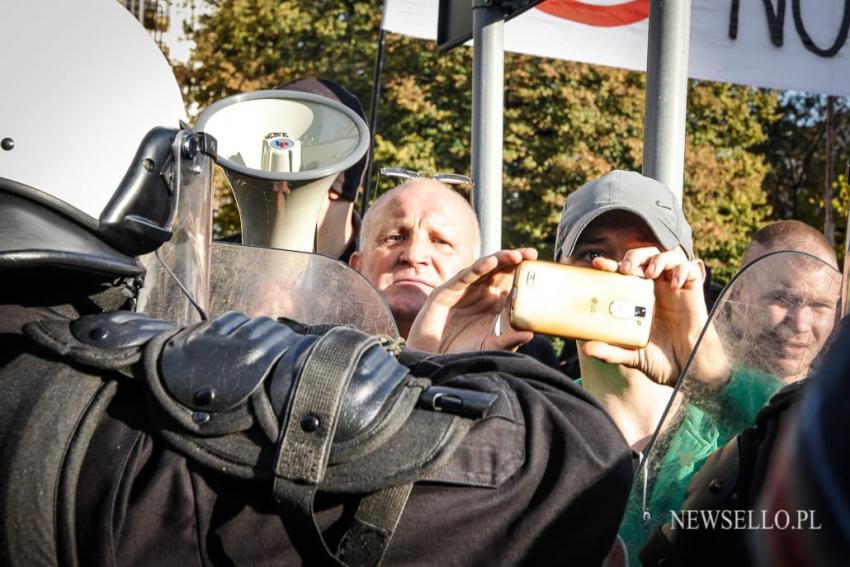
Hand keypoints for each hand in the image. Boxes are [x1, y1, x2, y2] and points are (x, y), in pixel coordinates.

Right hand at [406, 248, 537, 352]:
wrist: (434, 360)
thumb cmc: (462, 352)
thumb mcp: (490, 346)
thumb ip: (509, 340)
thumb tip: (530, 334)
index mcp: (492, 303)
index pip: (511, 282)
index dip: (523, 273)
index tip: (540, 267)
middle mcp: (479, 293)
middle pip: (499, 270)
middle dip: (515, 260)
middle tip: (531, 254)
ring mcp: (462, 290)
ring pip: (483, 269)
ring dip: (499, 259)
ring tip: (515, 256)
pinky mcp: (446, 291)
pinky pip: (464, 276)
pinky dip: (477, 268)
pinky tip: (490, 262)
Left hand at [579, 246, 710, 385]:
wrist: (687, 368)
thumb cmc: (659, 359)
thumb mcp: (631, 356)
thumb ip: (610, 352)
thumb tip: (586, 348)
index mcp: (637, 298)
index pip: (622, 273)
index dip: (610, 264)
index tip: (598, 264)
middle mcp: (655, 288)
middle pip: (643, 257)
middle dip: (634, 256)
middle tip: (625, 269)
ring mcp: (674, 287)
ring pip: (667, 256)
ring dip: (657, 259)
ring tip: (650, 273)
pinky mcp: (692, 290)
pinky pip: (690, 268)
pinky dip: (682, 270)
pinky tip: (674, 284)